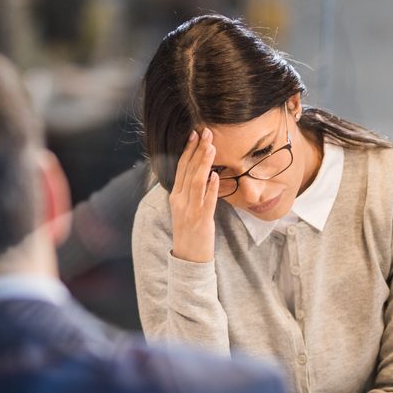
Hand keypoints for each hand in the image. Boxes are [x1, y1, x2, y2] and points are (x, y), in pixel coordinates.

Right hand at [169, 128, 219, 262]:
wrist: (188, 259)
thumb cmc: (190, 233)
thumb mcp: (185, 209)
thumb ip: (190, 192)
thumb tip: (202, 173)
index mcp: (175, 196)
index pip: (181, 168)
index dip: (188, 150)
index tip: (195, 134)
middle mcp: (180, 201)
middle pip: (188, 171)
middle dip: (197, 150)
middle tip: (206, 133)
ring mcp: (190, 211)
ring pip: (197, 183)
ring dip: (204, 163)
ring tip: (211, 147)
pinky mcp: (201, 221)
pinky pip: (207, 202)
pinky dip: (211, 188)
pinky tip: (216, 175)